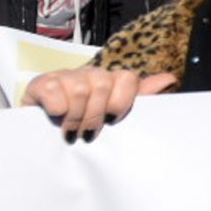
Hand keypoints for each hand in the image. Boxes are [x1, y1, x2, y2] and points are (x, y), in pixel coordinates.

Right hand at [24, 67, 174, 140]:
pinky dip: (56, 108)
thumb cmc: (83, 126)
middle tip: (88, 133)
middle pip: (103, 84)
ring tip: (70, 131)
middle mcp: (88, 74)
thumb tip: (170, 79)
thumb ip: (140, 98)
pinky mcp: (40, 83)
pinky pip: (54, 91)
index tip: (112, 121)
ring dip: (75, 118)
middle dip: (95, 116)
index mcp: (109, 80)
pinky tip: (54, 116)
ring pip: (80, 89)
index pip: (127, 78)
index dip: (122, 103)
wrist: (42, 135)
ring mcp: (63, 76)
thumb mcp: (112, 116)